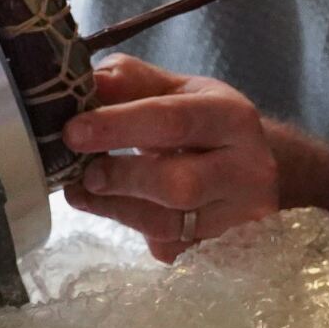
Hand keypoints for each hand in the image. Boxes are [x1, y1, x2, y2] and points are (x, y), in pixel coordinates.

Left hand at [62, 55, 281, 261]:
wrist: (255, 164)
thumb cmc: (206, 121)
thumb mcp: (178, 90)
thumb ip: (132, 81)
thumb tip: (87, 84)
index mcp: (233, 118)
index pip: (173, 121)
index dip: (118, 127)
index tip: (73, 132)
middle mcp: (247, 168)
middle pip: (180, 184)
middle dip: (122, 179)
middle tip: (82, 173)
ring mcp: (238, 213)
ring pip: (172, 224)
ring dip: (117, 209)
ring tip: (81, 192)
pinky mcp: (220, 243)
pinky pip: (170, 246)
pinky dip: (134, 228)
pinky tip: (111, 209)